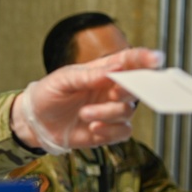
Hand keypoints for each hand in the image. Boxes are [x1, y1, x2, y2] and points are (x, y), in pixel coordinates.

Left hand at [11, 47, 163, 152]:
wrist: (35, 121)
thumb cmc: (49, 93)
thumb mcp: (63, 79)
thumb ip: (88, 75)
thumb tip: (114, 71)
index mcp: (104, 71)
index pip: (130, 61)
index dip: (145, 59)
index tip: (156, 60)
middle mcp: (112, 90)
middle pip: (136, 87)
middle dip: (129, 90)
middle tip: (113, 92)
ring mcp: (111, 111)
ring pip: (127, 111)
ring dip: (107, 113)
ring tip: (84, 114)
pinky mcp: (108, 131)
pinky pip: (123, 132)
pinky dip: (110, 131)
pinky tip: (93, 128)